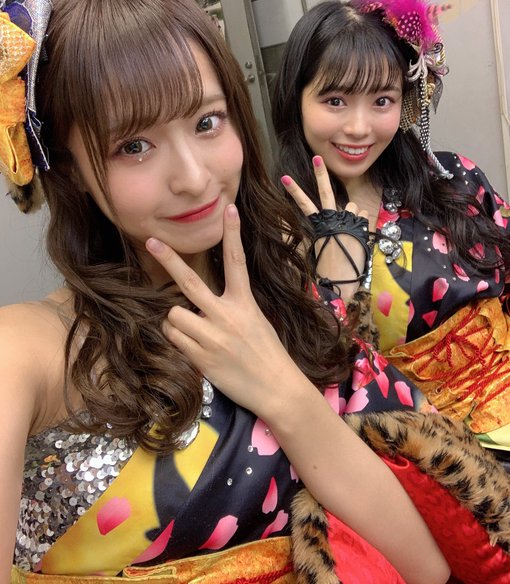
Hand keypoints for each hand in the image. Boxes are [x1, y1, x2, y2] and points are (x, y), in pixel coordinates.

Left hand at [145, 204, 308, 420]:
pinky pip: (173, 338)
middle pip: (189, 282)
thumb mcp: (256, 320)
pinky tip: (192, 346)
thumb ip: (232, 306)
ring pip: (173, 315)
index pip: (237, 261)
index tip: (229, 208)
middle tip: (152, 241)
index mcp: (245, 302)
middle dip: (168, 259)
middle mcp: (227, 315)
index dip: (233, 233)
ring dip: (175, 320)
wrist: (277, 388)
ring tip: (191, 330)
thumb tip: (201, 301)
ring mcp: (212, 337)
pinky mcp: (201, 358)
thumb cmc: (267, 353)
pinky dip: (176, 338)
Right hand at [281, 156, 368, 297]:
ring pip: (353, 206)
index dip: (294, 191)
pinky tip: (359, 237)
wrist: (341, 283)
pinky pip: (364, 218)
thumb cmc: (326, 270)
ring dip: (353, 215)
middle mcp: (333, 220)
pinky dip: (363, 224)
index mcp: (319, 226)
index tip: (284, 178)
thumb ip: (314, 233)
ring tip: (351, 233)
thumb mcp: (316, 251)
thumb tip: (311, 220)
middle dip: (320, 174)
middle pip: (325, 193)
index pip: (304, 204)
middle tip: (316, 158)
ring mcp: (348, 222)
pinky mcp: (362, 227)